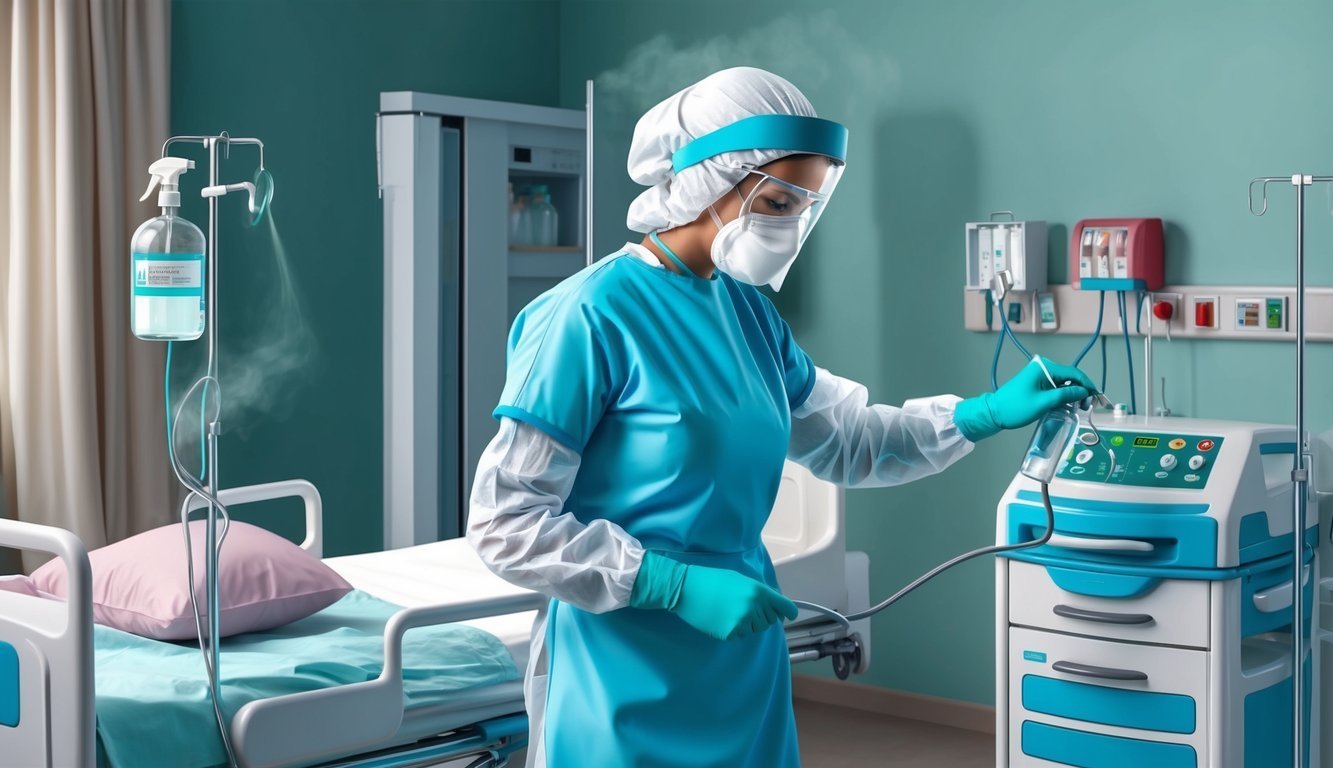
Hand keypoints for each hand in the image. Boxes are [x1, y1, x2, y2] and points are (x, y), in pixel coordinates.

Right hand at [672, 563, 798, 640]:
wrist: (685, 588)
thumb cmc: (711, 580)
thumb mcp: (740, 580)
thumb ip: (758, 592)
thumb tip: (772, 605)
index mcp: (758, 591)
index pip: (785, 607)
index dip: (788, 613)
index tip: (788, 616)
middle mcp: (754, 606)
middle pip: (769, 621)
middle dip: (760, 616)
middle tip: (742, 608)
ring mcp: (743, 621)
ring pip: (754, 629)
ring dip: (746, 624)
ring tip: (728, 611)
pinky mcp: (730, 633)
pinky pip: (739, 635)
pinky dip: (732, 630)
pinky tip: (720, 619)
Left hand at [955, 357, 1094, 441]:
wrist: (994, 413)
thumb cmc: (1016, 407)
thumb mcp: (1044, 402)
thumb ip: (1066, 395)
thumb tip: (1084, 391)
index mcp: (1044, 368)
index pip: (1073, 373)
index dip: (1088, 385)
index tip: (1098, 396)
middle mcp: (1043, 368)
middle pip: (1070, 377)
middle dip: (1082, 391)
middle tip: (1089, 406)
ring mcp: (1040, 376)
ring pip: (1064, 383)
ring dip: (1074, 395)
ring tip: (1081, 408)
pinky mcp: (1037, 384)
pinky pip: (1056, 388)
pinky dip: (1064, 396)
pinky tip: (1070, 406)